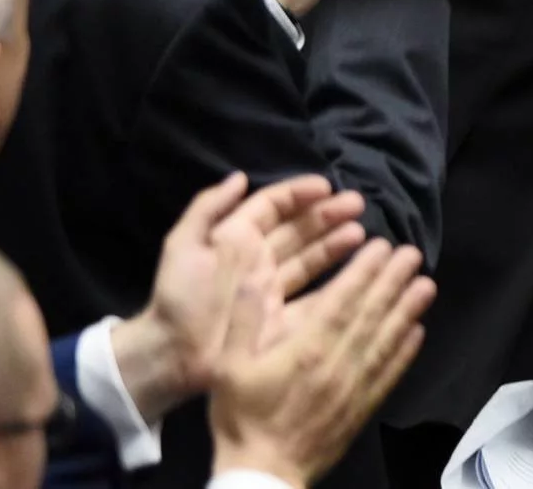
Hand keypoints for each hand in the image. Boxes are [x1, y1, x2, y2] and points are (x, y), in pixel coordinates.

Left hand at [113, 173, 368, 424]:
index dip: (298, 194)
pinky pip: (313, 298)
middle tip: (357, 204)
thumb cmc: (179, 297)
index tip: (326, 187)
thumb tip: (239, 177)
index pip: (273, 207)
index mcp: (237, 239)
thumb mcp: (183, 246)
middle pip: (298, 231)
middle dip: (327, 215)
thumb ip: (207, 208)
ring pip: (310, 260)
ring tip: (361, 233)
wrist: (171, 355)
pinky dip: (334, 285)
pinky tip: (354, 273)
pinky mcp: (282, 321)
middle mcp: (259, 261)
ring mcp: (273, 291)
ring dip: (335, 244)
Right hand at [208, 237, 436, 487]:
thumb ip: (244, 323)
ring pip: (385, 341)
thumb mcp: (227, 368)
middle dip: (392, 281)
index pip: (342, 301)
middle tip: (412, 253)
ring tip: (427, 284)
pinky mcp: (361, 409)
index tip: (382, 247)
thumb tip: (252, 281)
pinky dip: (405, 353)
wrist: (262, 476)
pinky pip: (388, 375)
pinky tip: (418, 332)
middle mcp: (337, 363)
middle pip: (370, 315)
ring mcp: (353, 387)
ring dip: (407, 311)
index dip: (364, 272)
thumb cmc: (242, 419)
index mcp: (305, 350)